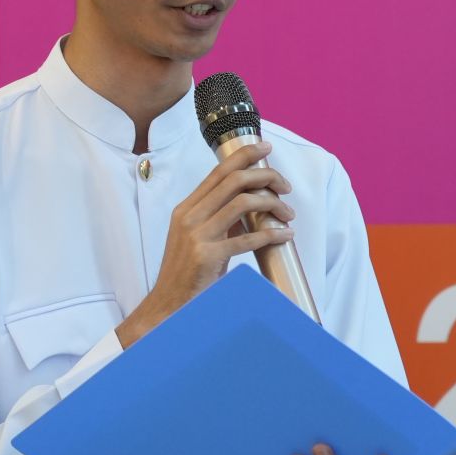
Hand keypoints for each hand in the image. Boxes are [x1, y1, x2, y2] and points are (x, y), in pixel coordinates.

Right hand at [116, 141, 292, 347]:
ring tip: (288, 214)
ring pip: (243, 203)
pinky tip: (285, 235)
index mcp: (186, 209)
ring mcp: (197, 235)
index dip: (244, 156)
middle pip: (234, 181)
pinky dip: (272, 234)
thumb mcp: (199, 239)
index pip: (218, 172)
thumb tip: (251, 208)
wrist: (167, 305)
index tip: (266, 149)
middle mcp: (189, 216)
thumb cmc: (187, 274)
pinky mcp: (207, 256)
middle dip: (266, 176)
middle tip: (286, 186)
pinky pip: (248, 238)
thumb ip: (220, 221)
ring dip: (273, 204)